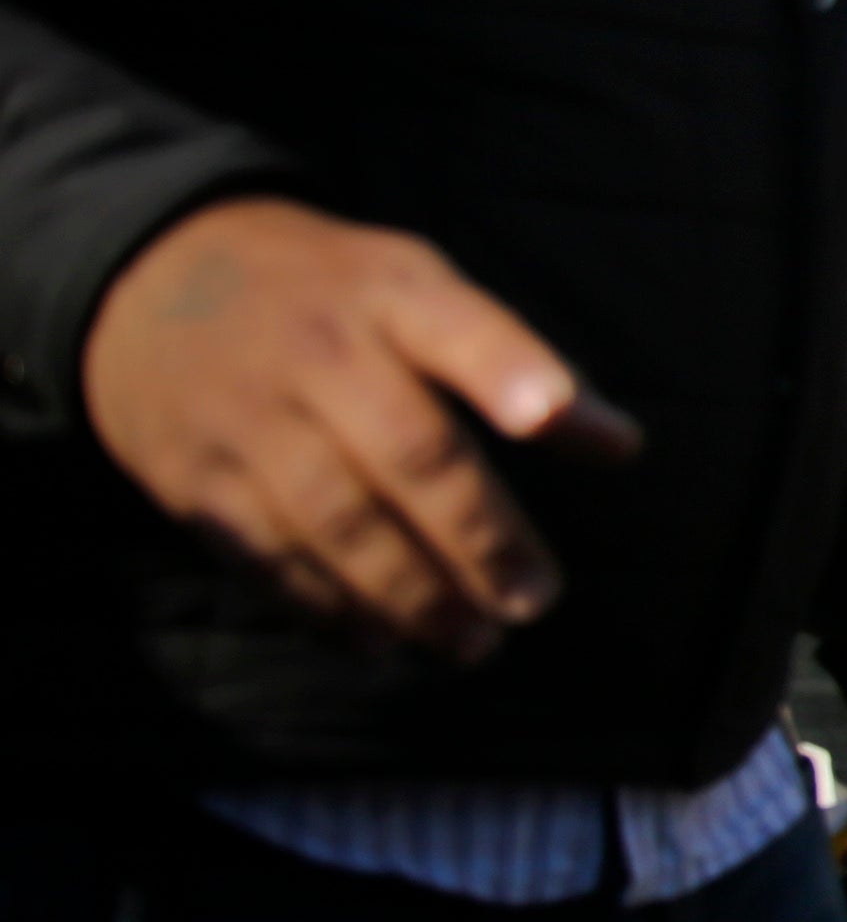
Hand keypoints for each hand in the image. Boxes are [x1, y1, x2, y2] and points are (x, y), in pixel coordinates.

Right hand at [78, 197, 642, 657]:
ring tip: (472, 642)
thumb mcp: (419, 289)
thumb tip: (623, 446)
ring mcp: (246, 414)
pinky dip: (325, 606)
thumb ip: (517, 365)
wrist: (149, 279)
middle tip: (532, 600)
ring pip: (335, 518)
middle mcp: (315, 350)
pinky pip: (264, 554)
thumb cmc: (329, 297)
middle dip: (476, 535)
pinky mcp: (192, 473)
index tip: (548, 415)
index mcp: (388, 292)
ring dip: (409, 592)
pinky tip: (382, 641)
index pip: (457, 325)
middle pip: (406, 451)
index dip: (507, 369)